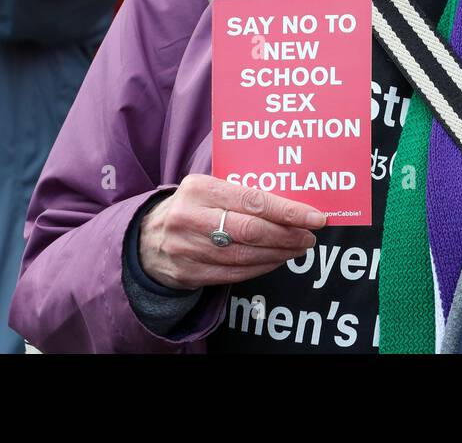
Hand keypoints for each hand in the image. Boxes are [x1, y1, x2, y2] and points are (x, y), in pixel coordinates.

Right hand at [138, 174, 325, 289]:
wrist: (146, 238)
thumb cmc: (191, 207)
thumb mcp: (208, 188)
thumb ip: (241, 191)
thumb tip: (291, 199)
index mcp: (199, 189)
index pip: (253, 200)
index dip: (288, 211)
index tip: (315, 217)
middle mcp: (191, 218)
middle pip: (251, 231)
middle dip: (288, 235)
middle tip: (309, 236)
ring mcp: (187, 248)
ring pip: (245, 256)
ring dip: (279, 254)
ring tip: (298, 248)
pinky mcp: (188, 273)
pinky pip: (234, 274)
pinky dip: (261, 268)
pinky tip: (276, 260)